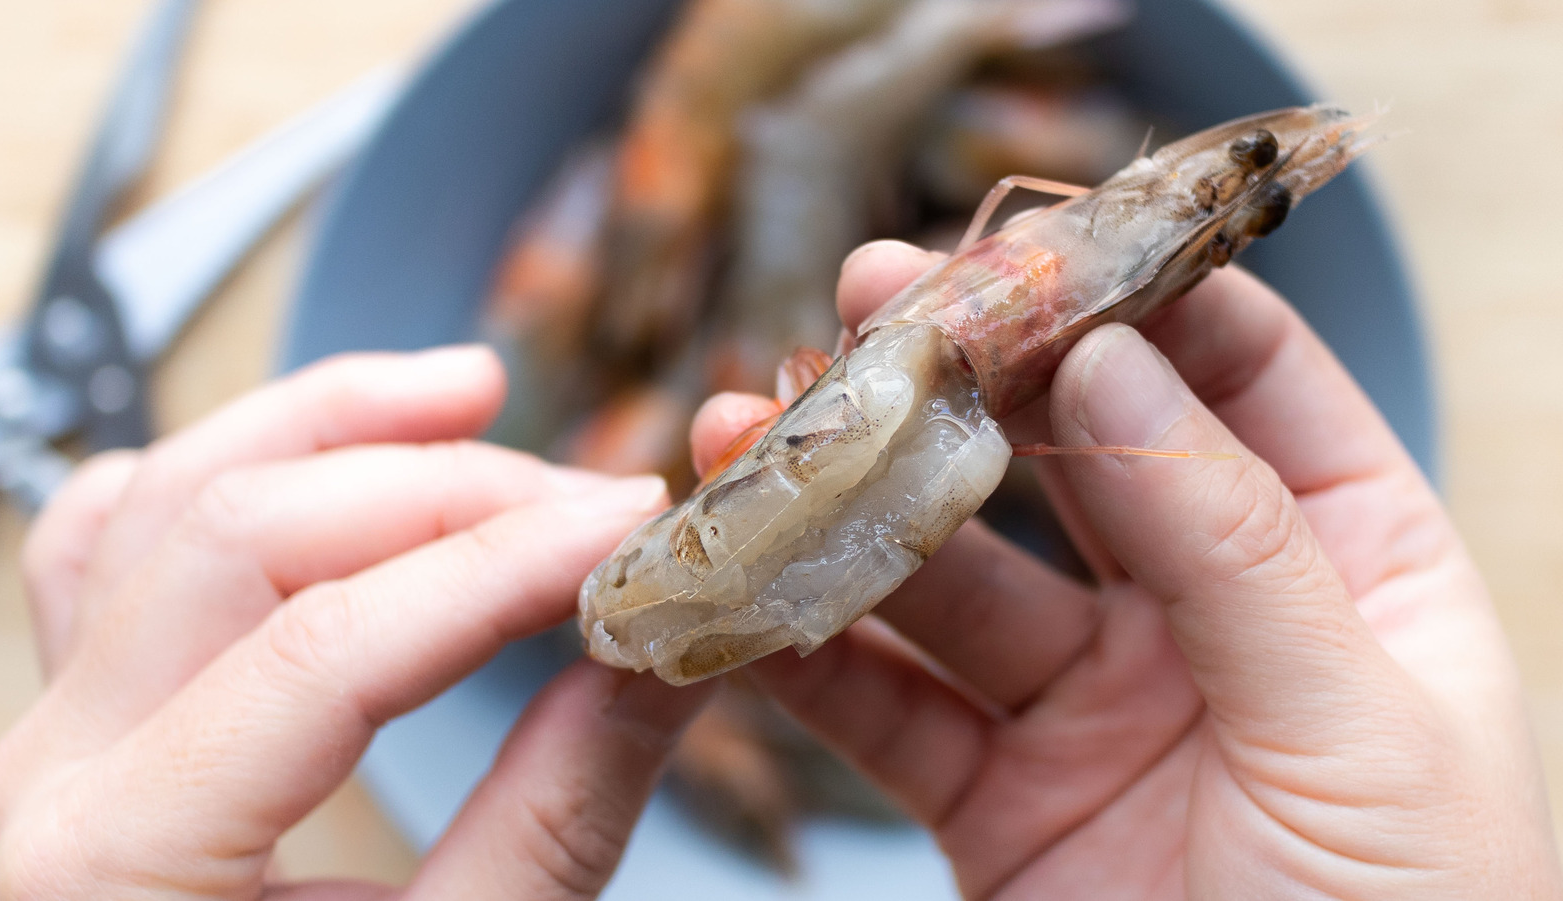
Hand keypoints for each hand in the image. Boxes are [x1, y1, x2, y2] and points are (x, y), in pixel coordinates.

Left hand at [0, 346, 713, 899]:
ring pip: (167, 495)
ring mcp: (52, 731)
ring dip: (328, 427)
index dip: (505, 564)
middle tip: (592, 498)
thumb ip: (560, 811)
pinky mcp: (84, 720)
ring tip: (470, 393)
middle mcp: (56, 771)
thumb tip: (665, 649)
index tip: (633, 528)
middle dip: (446, 490)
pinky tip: (318, 457)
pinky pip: (112, 542)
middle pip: (248, 534)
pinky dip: (222, 471)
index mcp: (122, 858)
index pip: (336, 644)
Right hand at [692, 241, 1562, 898]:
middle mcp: (1208, 618)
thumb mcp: (1358, 726)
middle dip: (966, 378)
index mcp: (1346, 567)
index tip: (1028, 244)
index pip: (1242, 383)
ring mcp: (1094, 709)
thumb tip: (1115, 362)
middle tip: (863, 300)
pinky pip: (890, 712)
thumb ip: (1233, 541)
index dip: (1137, 299)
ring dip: (855, 508)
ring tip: (753, 435)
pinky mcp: (1000, 804)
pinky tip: (747, 594)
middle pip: (1068, 459)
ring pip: (953, 578)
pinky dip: (810, 656)